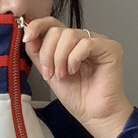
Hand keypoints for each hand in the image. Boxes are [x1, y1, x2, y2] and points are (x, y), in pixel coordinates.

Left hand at [23, 17, 133, 137]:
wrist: (92, 114)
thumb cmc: (77, 96)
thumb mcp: (48, 72)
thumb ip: (38, 53)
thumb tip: (27, 36)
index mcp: (70, 43)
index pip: (52, 23)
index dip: (37, 26)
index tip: (27, 37)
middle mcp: (84, 39)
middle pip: (58, 30)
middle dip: (48, 53)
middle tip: (51, 73)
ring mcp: (98, 42)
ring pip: (70, 35)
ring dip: (60, 58)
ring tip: (63, 75)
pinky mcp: (110, 48)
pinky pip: (85, 44)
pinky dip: (74, 59)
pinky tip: (75, 71)